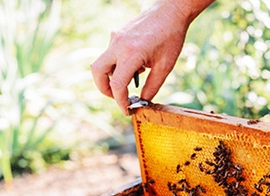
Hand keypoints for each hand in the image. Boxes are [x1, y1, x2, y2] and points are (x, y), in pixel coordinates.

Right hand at [91, 0, 212, 114]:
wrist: (171, 12)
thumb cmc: (171, 37)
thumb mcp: (165, 67)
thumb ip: (152, 87)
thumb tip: (142, 102)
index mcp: (131, 54)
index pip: (117, 84)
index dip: (120, 101)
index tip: (126, 110)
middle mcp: (118, 45)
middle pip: (98, 72)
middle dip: (105, 89)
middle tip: (119, 98)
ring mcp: (115, 37)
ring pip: (103, 63)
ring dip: (114, 76)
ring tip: (136, 77)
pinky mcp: (117, 34)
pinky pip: (111, 54)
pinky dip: (119, 64)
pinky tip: (139, 64)